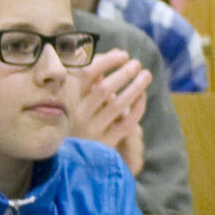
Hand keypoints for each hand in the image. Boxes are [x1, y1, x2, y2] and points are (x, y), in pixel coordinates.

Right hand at [64, 46, 146, 175]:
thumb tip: (116, 52)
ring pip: (118, 105)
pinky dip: (137, 108)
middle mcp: (78, 116)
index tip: (122, 54)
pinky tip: (143, 96)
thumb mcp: (77, 98)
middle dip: (124, 73)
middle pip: (104, 89)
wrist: (70, 161)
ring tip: (146, 75)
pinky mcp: (106, 144)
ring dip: (135, 87)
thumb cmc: (76, 119)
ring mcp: (92, 131)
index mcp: (68, 101)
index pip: (86, 74)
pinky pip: (126, 123)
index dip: (107, 61)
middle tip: (137, 63)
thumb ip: (93, 76)